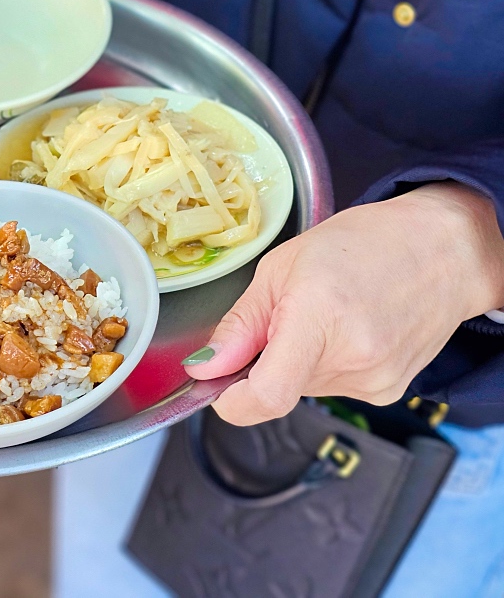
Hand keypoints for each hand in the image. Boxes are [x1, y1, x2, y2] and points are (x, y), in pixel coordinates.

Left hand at [185, 182, 503, 425]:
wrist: (442, 250)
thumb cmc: (363, 244)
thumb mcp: (281, 267)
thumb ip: (240, 325)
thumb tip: (205, 366)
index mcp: (319, 317)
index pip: (269, 394)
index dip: (232, 403)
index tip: (215, 391)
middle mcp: (353, 357)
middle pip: (278, 386)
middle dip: (265, 359)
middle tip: (284, 316)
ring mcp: (376, 380)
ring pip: (303, 387)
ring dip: (297, 360)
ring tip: (325, 314)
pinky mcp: (388, 392)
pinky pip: (332, 386)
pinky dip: (324, 364)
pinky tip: (347, 329)